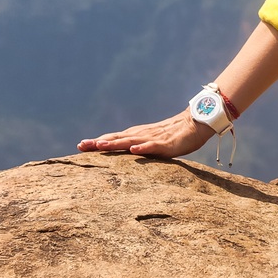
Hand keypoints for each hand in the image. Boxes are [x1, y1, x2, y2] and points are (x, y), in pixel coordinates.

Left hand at [77, 112, 214, 157]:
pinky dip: (143, 147)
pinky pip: (154, 146)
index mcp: (138, 135)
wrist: (198, 122)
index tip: (79, 146)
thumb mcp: (153, 142)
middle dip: (98, 143)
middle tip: (80, 146)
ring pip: (131, 141)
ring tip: (99, 146)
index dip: (97, 142)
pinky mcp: (168, 144)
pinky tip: (133, 150)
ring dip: (115, 144)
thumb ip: (140, 147)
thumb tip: (126, 154)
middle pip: (117, 139)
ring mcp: (154, 138)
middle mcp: (142, 135)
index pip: (114, 139)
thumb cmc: (176, 134)